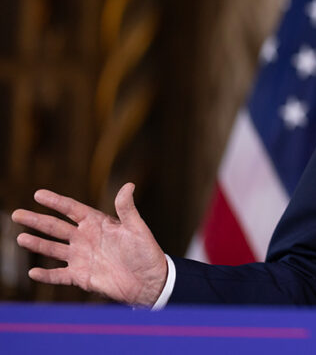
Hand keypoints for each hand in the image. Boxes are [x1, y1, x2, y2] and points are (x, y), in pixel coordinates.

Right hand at [11, 183, 167, 306]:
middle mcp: (85, 239)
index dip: (56, 202)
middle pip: (55, 227)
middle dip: (36, 220)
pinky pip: (59, 275)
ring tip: (20, 238)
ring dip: (37, 244)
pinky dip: (46, 275)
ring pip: (53, 249)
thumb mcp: (137, 228)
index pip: (72, 209)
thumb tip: (128, 185)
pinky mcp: (81, 277)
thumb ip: (127, 209)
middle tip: (16, 214)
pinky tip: (33, 272)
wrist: (149, 281)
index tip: (38, 194)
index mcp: (97, 223)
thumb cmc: (146, 252)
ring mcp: (81, 257)